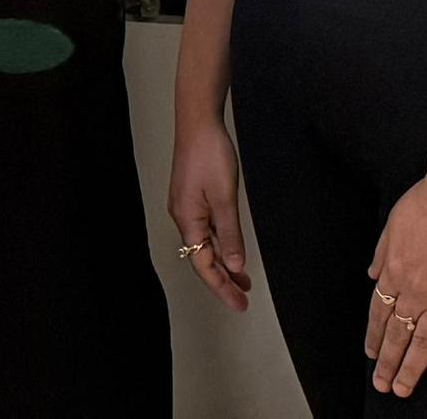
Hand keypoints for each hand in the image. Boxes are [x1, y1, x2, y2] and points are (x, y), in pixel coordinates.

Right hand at [168, 114, 253, 311]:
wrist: (198, 121)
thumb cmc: (210, 154)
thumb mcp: (225, 197)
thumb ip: (230, 234)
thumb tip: (235, 264)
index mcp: (188, 220)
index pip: (204, 265)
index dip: (222, 287)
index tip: (239, 304)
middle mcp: (183, 217)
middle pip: (202, 259)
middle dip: (223, 280)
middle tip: (243, 299)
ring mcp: (187, 208)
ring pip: (205, 245)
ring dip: (223, 263)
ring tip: (242, 280)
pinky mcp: (192, 198)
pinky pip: (206, 230)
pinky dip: (220, 244)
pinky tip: (231, 249)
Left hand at [365, 169, 426, 395]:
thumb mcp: (391, 223)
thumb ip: (381, 254)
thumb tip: (372, 276)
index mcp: (394, 272)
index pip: (379, 312)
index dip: (373, 336)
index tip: (370, 354)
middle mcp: (415, 290)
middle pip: (397, 334)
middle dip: (386, 362)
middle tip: (381, 384)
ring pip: (423, 342)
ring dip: (411, 368)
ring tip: (402, 390)